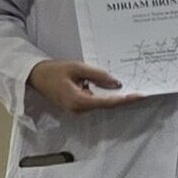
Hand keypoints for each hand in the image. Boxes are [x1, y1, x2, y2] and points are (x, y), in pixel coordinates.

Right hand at [25, 59, 139, 112]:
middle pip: (107, 104)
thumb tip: (117, 83)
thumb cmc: (54, 70)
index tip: (141, 96)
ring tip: (131, 90)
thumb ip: (98, 75)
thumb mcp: (78, 68)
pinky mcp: (77, 107)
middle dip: (123, 98)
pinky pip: (95, 101)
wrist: (36, 76)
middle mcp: (79, 109)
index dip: (126, 99)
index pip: (108, 102)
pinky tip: (113, 88)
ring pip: (102, 103)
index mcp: (79, 101)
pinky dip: (105, 95)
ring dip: (115, 97)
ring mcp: (77, 110)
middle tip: (141, 92)